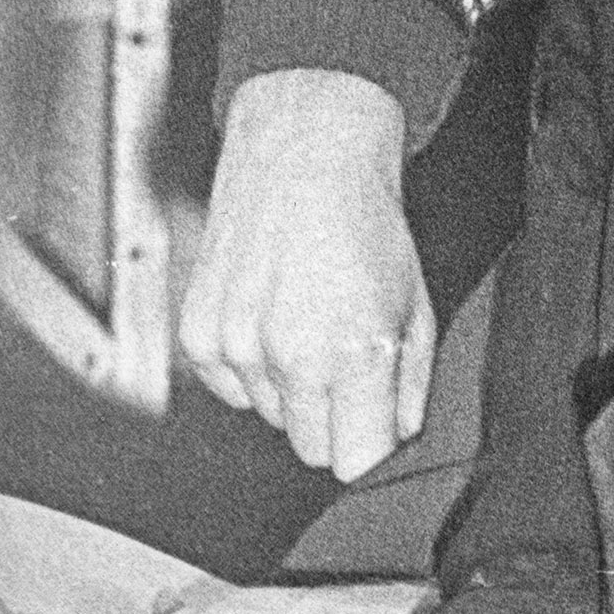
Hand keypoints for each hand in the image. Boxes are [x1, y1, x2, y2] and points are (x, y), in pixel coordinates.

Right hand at [180, 69, 435, 479]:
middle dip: (335, 418)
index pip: (355, 462)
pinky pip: (230, 388)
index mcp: (349, 351)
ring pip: (270, 417)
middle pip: (312, 449)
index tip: (375, 427)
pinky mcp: (198, 335)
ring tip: (309, 319)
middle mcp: (288, 356)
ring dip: (292, 386)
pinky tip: (273, 313)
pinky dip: (251, 365)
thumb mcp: (415, 300)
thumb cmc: (364, 215)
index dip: (369, 446)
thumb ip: (410, 381)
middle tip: (348, 362)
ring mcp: (236, 346)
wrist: (305, 151)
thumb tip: (399, 430)